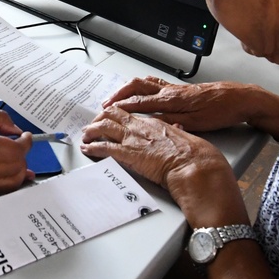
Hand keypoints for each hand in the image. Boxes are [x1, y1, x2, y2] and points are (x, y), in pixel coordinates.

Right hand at [0, 103, 33, 190]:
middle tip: (19, 140)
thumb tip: (16, 130)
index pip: (15, 151)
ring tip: (17, 153)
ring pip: (12, 181)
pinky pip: (0, 187)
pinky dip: (11, 178)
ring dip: (19, 167)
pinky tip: (15, 169)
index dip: (26, 142)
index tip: (25, 134)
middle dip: (23, 153)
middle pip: (17, 167)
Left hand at [81, 105, 225, 198]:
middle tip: (92, 126)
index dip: (115, 115)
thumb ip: (175, 131)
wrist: (193, 164)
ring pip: (103, 127)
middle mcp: (140, 127)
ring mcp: (132, 140)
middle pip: (111, 115)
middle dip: (98, 119)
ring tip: (85, 136)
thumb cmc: (193, 154)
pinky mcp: (128, 154)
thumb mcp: (183, 136)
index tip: (109, 119)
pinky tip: (87, 149)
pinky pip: (104, 147)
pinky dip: (92, 148)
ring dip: (91, 131)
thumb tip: (176, 127)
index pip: (128, 114)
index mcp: (153, 122)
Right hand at [102, 75, 251, 132]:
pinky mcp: (181, 88)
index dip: (121, 106)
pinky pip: (154, 82)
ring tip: (118, 96)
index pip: (140, 102)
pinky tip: (142, 90)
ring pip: (145, 82)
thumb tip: (152, 124)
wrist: (241, 98)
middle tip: (106, 103)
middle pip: (137, 87)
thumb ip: (173, 123)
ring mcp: (175, 87)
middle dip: (119, 94)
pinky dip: (142, 85)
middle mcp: (170, 90)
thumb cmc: (222, 111)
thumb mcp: (197, 123)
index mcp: (172, 100)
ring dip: (128, 88)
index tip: (108, 111)